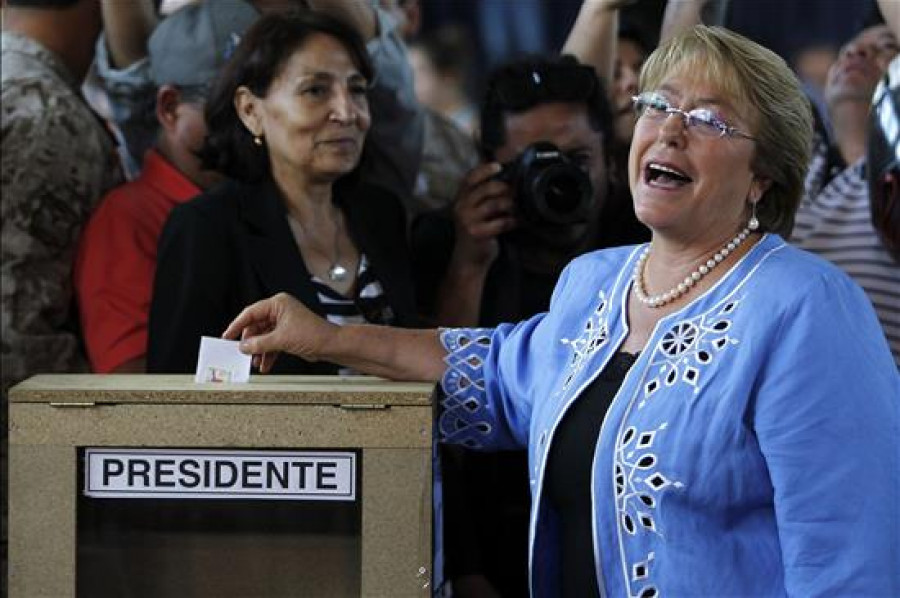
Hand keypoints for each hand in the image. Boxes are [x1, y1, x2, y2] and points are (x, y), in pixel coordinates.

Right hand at [222, 292, 336, 372]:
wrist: (331, 345)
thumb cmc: (314, 334)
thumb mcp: (282, 339)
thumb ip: (260, 343)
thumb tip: (244, 346)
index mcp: (278, 304)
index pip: (251, 313)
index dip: (237, 325)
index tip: (227, 335)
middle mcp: (280, 311)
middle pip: (256, 326)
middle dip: (250, 342)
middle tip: (242, 352)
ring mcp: (283, 323)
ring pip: (263, 337)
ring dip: (258, 351)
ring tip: (255, 362)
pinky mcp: (287, 334)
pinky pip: (272, 343)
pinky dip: (268, 354)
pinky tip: (264, 364)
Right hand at [452, 162, 516, 267]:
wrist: (469, 259)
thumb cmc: (476, 232)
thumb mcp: (474, 211)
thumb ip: (483, 196)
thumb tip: (506, 180)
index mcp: (460, 199)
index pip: (470, 178)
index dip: (484, 170)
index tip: (498, 166)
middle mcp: (461, 207)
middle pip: (485, 188)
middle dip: (504, 188)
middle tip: (515, 191)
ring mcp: (468, 220)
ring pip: (495, 204)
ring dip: (510, 204)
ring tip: (517, 207)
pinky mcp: (477, 233)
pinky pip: (500, 222)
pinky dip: (512, 221)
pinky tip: (516, 222)